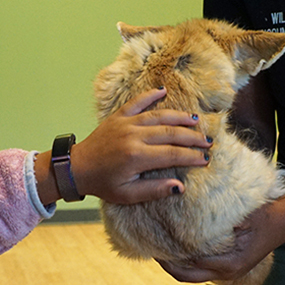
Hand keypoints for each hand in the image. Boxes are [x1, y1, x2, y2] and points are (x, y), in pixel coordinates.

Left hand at [35, 88, 210, 204]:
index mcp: (137, 157)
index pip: (173, 154)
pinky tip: (163, 91)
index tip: (205, 159)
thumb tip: (180, 187)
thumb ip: (154, 190)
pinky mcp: (118, 117)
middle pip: (171, 133)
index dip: (192, 157)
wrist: (76, 168)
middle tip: (208, 141)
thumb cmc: (102, 184)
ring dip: (179, 117)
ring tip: (196, 120)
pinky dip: (150, 95)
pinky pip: (137, 102)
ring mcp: (126, 124)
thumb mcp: (127, 194)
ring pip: (159, 116)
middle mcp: (133, 137)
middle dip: (192, 137)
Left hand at [157, 204, 281, 283]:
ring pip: (192, 275)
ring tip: (160, 250)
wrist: (284, 222)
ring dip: (176, 265)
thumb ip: (217, 224)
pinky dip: (187, 262)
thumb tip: (190, 221)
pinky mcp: (227, 267)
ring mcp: (227, 272)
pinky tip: (178, 249)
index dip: (169, 257)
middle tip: (152, 251)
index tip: (155, 243)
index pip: (190, 266)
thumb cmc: (263, 215)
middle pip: (186, 277)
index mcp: (228, 264)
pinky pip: (201, 269)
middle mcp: (226, 273)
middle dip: (167, 265)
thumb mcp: (241, 217)